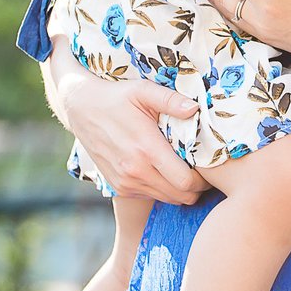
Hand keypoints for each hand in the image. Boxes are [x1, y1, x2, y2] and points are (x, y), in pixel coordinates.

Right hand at [43, 53, 205, 205]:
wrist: (81, 109)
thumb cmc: (117, 97)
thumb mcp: (143, 91)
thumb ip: (171, 100)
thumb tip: (196, 108)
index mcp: (146, 149)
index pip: (186, 182)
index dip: (203, 180)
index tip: (209, 168)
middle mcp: (136, 171)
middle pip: (181, 196)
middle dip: (197, 188)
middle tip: (203, 172)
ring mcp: (126, 182)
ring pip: (167, 199)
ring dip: (180, 190)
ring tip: (185, 170)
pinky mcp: (119, 186)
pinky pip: (151, 196)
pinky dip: (163, 189)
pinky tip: (164, 171)